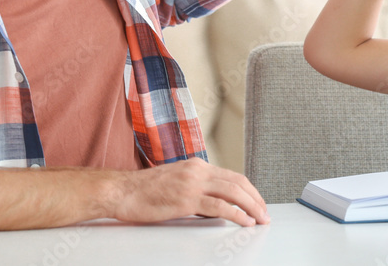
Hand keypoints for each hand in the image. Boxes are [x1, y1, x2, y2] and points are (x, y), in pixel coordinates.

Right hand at [105, 158, 269, 226]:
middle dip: (255, 199)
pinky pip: (219, 206)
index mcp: (197, 165)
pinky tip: (244, 221)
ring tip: (260, 219)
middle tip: (265, 213)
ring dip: (251, 207)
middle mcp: (198, 170)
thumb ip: (197, 190)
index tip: (257, 203)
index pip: (232, 176)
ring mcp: (192, 183)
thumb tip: (216, 206)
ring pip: (232, 192)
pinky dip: (236, 214)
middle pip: (237, 182)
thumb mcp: (177, 183)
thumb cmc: (144, 191)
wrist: (122, 191)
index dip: (249, 190)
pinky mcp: (186, 199)